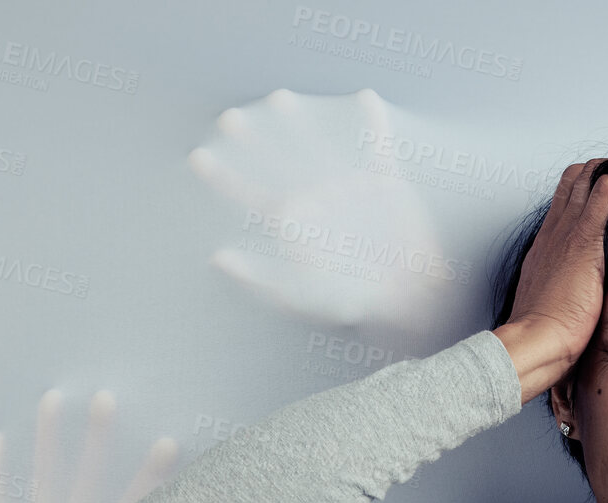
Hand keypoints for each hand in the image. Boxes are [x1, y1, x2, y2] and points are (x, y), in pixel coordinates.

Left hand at [187, 88, 463, 338]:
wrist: (410, 297)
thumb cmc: (356, 300)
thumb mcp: (303, 298)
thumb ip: (260, 280)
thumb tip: (217, 259)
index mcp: (298, 223)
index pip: (252, 195)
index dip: (222, 179)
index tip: (197, 158)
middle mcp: (319, 199)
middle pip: (278, 164)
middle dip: (253, 141)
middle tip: (228, 118)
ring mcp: (351, 189)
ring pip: (319, 148)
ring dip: (300, 124)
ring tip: (279, 98)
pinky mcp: (384, 185)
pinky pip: (377, 149)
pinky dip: (374, 126)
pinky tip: (366, 100)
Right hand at [495, 159, 607, 402]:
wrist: (535, 342)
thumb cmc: (544, 337)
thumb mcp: (555, 310)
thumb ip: (568, 299)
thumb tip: (585, 312)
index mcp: (546, 247)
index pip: (565, 199)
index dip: (588, 189)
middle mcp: (553, 232)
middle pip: (574, 178)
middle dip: (604, 173)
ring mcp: (566, 232)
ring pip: (588, 175)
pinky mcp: (583, 239)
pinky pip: (606, 192)